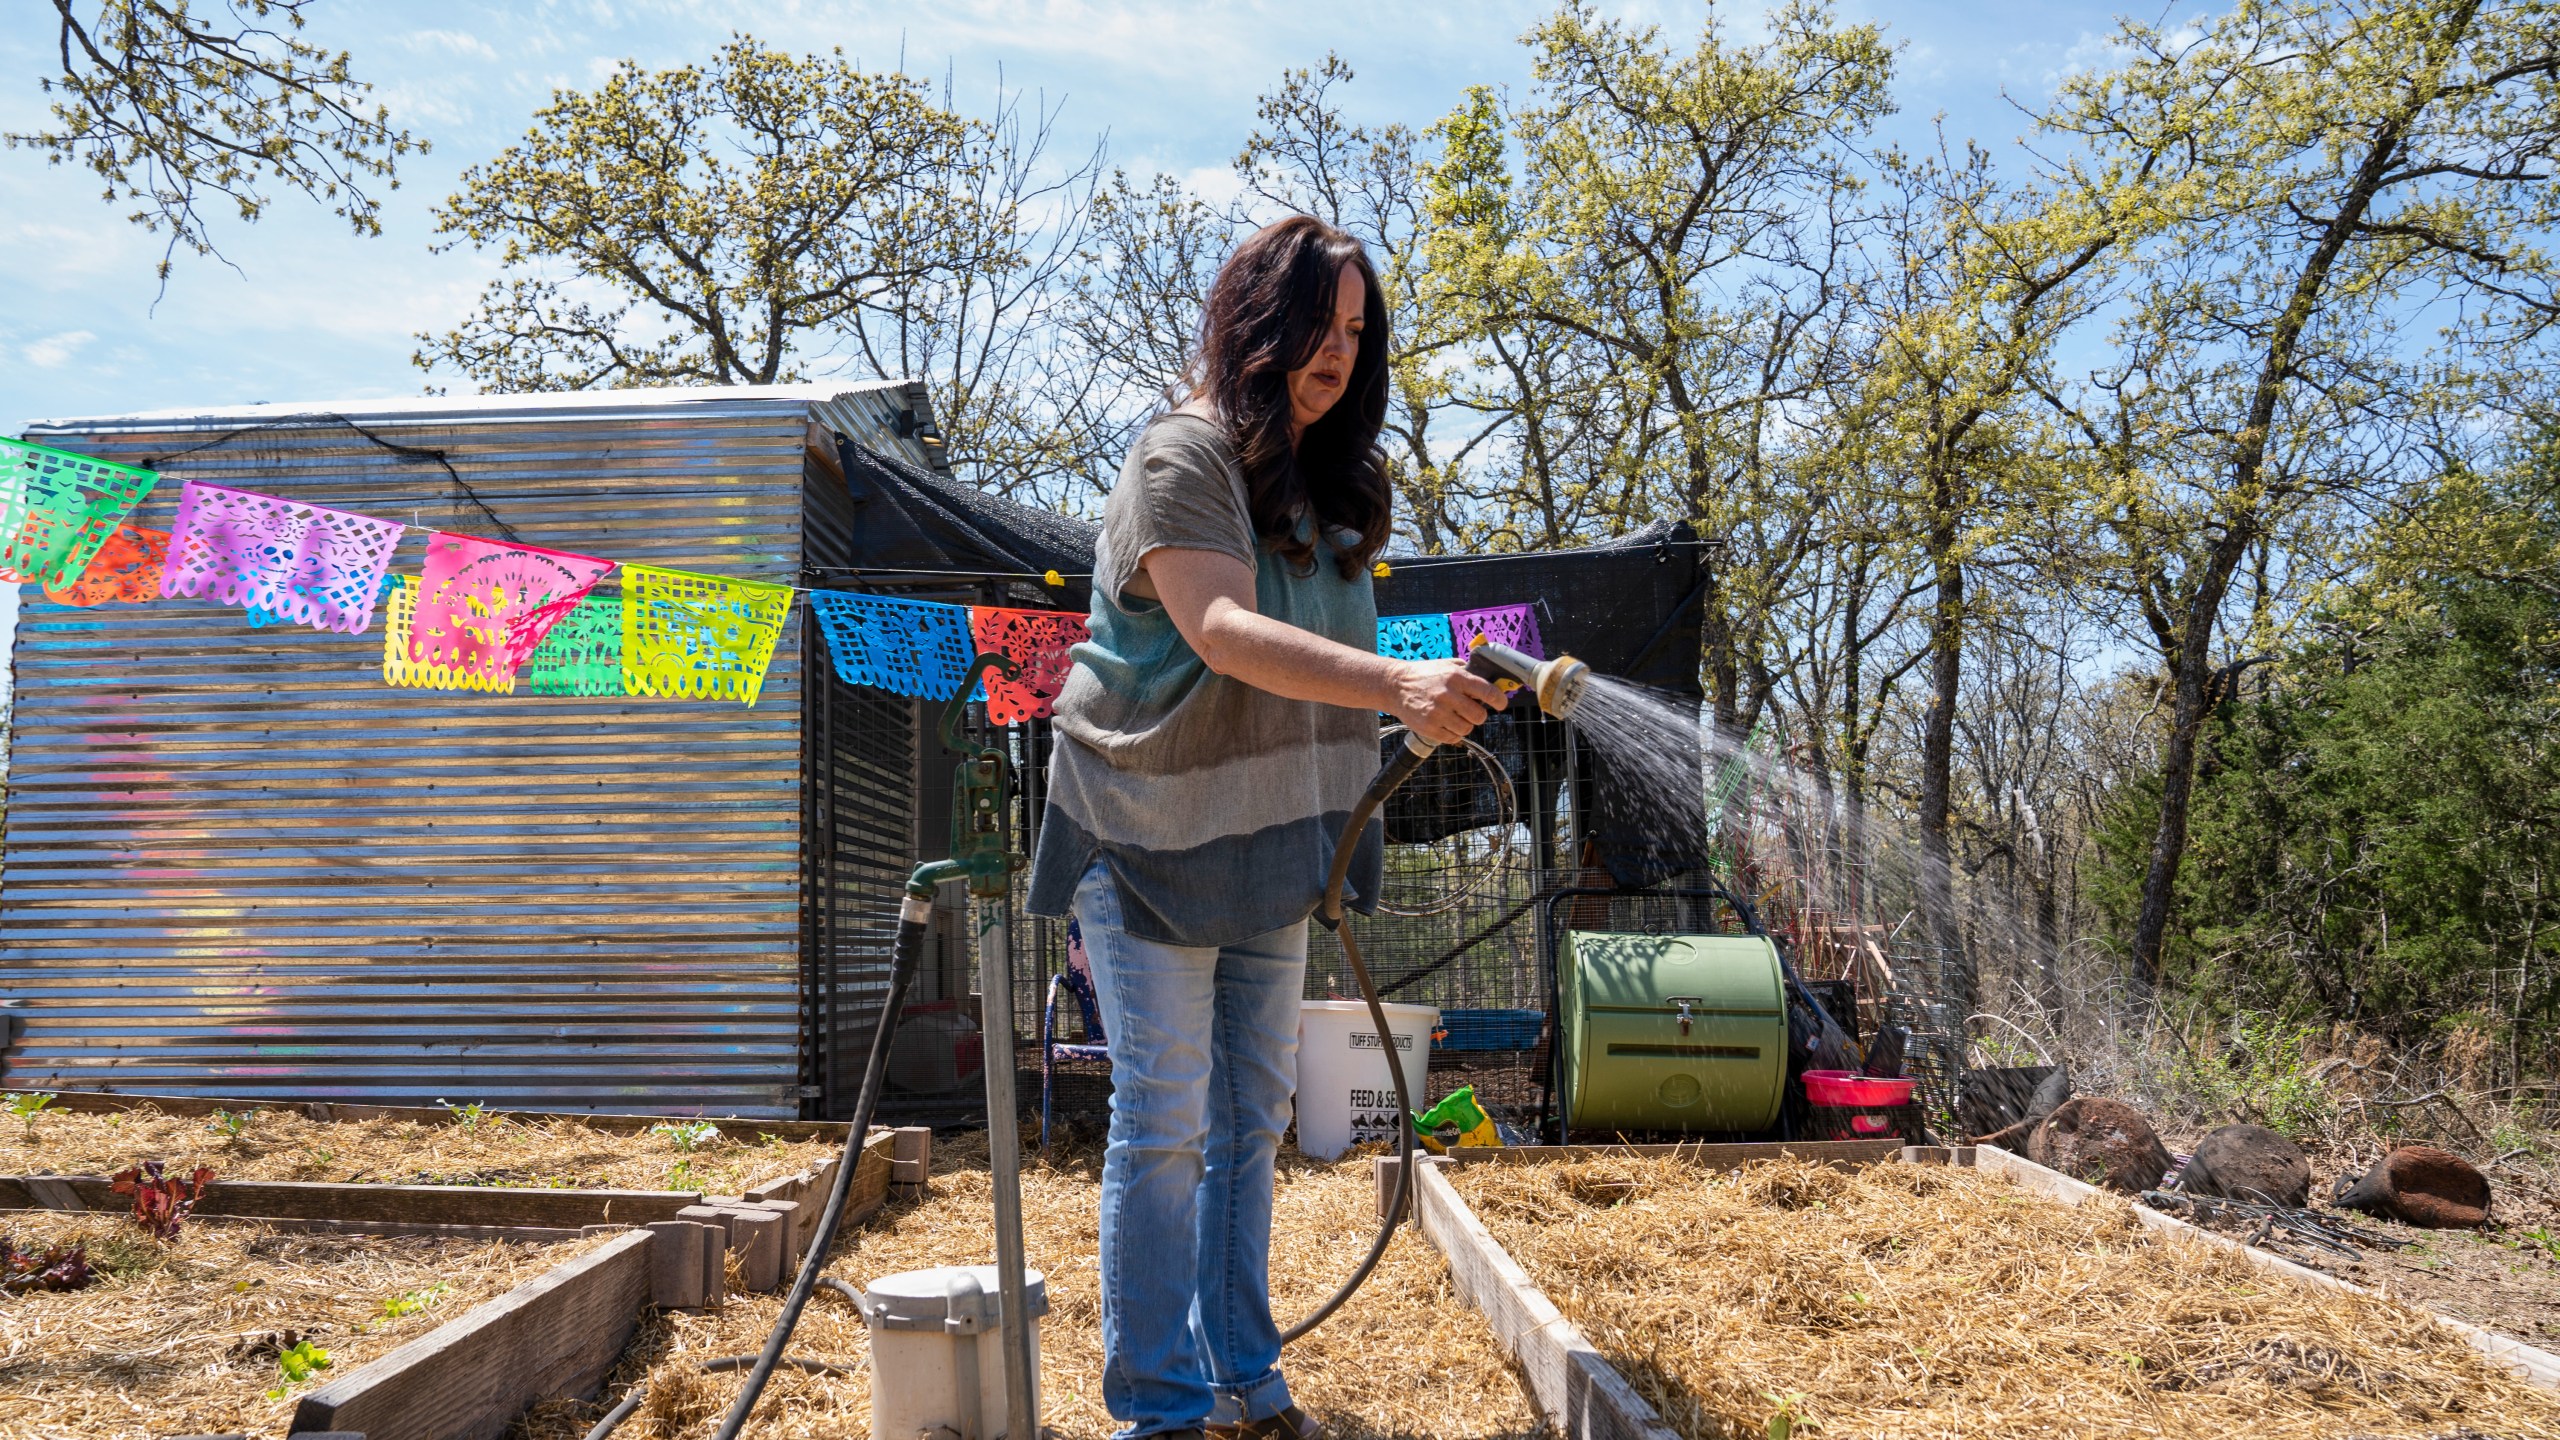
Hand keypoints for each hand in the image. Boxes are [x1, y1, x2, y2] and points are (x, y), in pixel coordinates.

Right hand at [1384, 658, 1507, 746]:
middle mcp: (1448, 694)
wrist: (1395, 685)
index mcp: (1456, 677)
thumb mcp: (1446, 664)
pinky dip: (1453, 734)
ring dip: (1465, 725)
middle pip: (1479, 715)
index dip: (1499, 700)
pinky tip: (1447, 725)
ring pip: (1467, 729)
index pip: (1488, 691)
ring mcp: (1438, 712)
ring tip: (1455, 717)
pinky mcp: (1429, 727)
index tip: (1501, 704)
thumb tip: (1490, 679)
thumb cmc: (1424, 675)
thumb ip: (1467, 670)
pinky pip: (1453, 738)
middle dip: (1478, 715)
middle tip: (1471, 711)